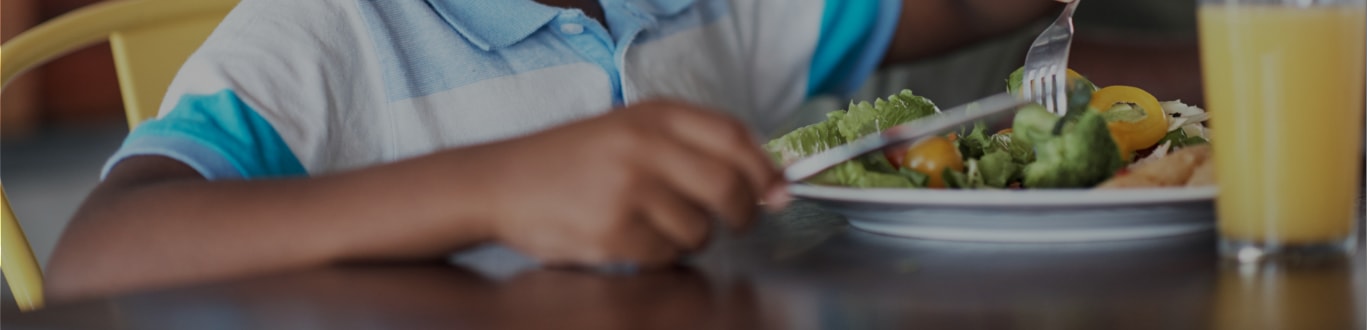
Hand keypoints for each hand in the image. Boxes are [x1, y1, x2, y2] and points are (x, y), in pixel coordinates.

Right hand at [473, 99, 788, 266]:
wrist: (502, 183)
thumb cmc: (572, 161)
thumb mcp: (631, 132)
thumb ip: (695, 150)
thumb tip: (772, 186)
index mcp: (653, 115)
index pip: (734, 136)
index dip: (764, 168)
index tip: (777, 191)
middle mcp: (643, 146)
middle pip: (728, 186)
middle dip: (742, 212)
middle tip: (734, 221)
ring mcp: (628, 189)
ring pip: (700, 230)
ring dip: (690, 238)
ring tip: (655, 224)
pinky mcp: (613, 231)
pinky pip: (666, 256)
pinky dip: (657, 256)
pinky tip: (630, 238)